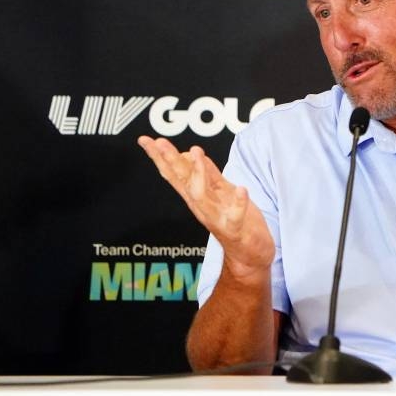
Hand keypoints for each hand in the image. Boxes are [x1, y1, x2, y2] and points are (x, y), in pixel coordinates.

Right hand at [138, 136, 273, 279]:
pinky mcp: (236, 229)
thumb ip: (208, 174)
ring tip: (196, 152)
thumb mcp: (221, 192)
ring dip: (198, 174)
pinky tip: (241, 189)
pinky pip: (235, 216)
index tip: (145, 139)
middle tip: (159, 142)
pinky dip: (238, 202)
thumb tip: (190, 154)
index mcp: (197, 196)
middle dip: (170, 161)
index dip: (159, 157)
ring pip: (201, 196)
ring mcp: (217, 218)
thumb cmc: (236, 222)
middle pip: (182, 181)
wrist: (250, 255)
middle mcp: (202, 207)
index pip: (174, 174)